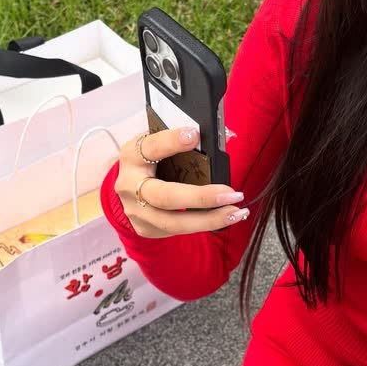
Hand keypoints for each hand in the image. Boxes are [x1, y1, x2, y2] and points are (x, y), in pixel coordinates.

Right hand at [115, 125, 248, 238]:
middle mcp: (129, 186)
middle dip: (200, 197)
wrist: (131, 185)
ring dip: (209, 219)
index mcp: (132, 156)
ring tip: (237, 212)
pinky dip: (205, 225)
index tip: (195, 135)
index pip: (150, 147)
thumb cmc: (153, 158)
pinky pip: (177, 230)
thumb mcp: (158, 143)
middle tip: (231, 193)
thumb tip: (224, 136)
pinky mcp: (146, 228)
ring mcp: (135, 211)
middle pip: (164, 196)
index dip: (171, 141)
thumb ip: (183, 139)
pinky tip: (226, 218)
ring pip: (173, 222)